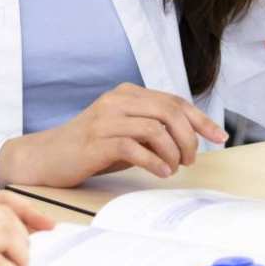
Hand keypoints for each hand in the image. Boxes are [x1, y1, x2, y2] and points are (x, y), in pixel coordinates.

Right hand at [0, 83, 227, 187]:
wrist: (44, 158)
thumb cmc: (89, 149)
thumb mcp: (124, 133)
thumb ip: (151, 130)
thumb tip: (191, 139)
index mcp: (126, 94)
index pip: (173, 101)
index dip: (201, 119)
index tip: (220, 137)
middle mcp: (117, 101)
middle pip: (169, 111)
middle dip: (189, 137)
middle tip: (191, 160)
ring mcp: (105, 119)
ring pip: (155, 128)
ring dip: (173, 152)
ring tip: (173, 168)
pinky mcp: (96, 141)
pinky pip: (135, 147)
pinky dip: (155, 161)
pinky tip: (160, 171)